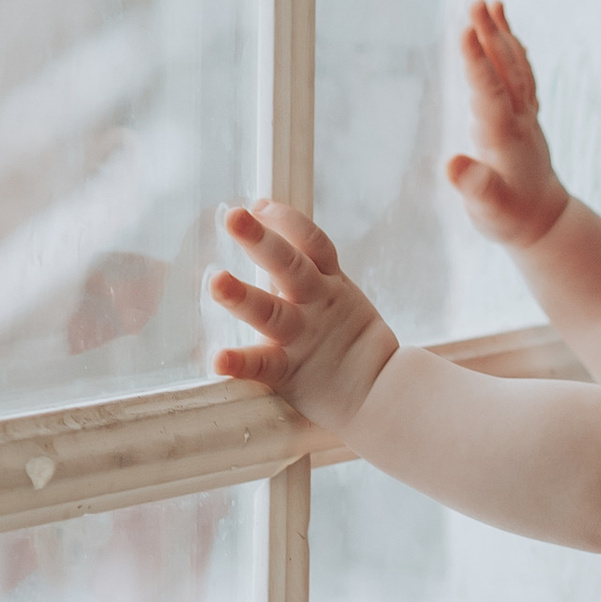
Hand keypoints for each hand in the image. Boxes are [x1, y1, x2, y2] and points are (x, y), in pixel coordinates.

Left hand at [209, 202, 397, 431]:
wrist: (384, 396)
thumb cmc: (353, 347)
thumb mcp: (342, 300)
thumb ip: (312, 276)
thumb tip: (276, 246)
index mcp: (330, 285)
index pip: (312, 243)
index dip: (287, 220)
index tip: (260, 205)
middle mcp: (316, 304)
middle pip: (289, 265)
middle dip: (261, 238)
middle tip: (234, 216)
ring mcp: (304, 337)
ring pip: (272, 312)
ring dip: (242, 296)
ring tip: (216, 281)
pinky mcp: (291, 372)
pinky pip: (263, 365)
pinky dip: (239, 362)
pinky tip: (217, 359)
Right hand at [446, 0, 567, 249]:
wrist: (544, 224)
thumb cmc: (509, 219)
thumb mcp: (488, 210)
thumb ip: (474, 187)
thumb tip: (453, 165)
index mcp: (504, 137)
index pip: (488, 91)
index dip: (477, 61)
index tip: (466, 29)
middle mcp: (518, 120)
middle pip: (505, 70)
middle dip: (490, 35)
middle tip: (475, 1)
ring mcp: (525, 116)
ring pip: (516, 68)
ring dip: (503, 35)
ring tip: (492, 3)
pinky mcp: (525, 117)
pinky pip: (522, 76)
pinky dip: (514, 51)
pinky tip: (506, 33)